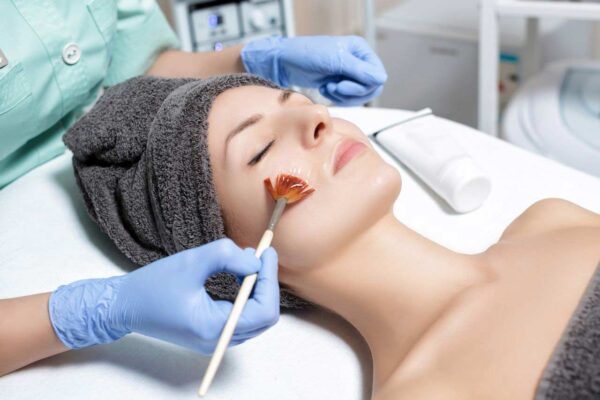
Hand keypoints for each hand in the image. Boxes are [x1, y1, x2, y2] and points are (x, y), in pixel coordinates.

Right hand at [49, 239, 279, 353]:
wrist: (124, 306)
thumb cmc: (152, 286)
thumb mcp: (191, 263)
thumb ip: (227, 257)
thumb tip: (255, 261)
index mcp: (214, 327)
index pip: (263, 311)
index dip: (270, 280)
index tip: (267, 253)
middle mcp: (218, 340)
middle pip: (264, 317)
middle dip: (267, 283)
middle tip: (262, 255)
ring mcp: (216, 340)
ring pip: (256, 317)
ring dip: (258, 289)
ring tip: (249, 261)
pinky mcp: (211, 333)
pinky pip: (242, 317)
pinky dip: (248, 296)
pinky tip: (240, 275)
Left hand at [241, 35, 387, 105]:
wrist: (285, 62)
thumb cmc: (306, 54)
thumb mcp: (335, 61)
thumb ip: (359, 70)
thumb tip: (381, 79)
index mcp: (360, 50)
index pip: (377, 76)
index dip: (362, 85)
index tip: (343, 85)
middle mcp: (357, 61)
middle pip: (370, 88)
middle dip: (351, 92)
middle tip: (335, 88)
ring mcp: (349, 73)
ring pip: (360, 96)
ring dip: (343, 96)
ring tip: (328, 88)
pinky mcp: (340, 83)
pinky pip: (348, 98)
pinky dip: (337, 98)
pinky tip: (325, 89)